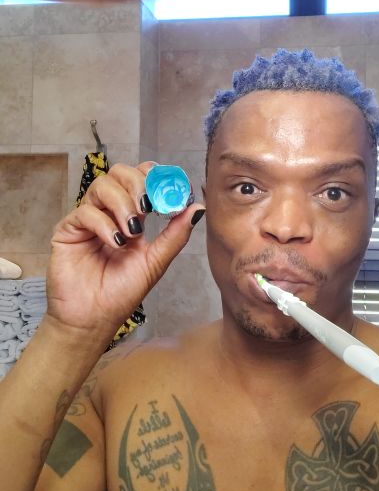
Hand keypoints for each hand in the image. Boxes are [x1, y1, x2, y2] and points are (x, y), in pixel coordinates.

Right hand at [46, 162, 204, 338]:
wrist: (94, 318)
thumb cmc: (121, 292)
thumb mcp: (156, 261)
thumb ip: (175, 233)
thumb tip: (198, 207)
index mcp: (131, 215)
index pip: (141, 178)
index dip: (156, 177)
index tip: (171, 189)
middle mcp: (109, 211)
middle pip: (120, 172)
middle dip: (138, 184)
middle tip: (148, 208)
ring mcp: (88, 218)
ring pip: (102, 185)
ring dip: (122, 204)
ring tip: (132, 231)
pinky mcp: (68, 229)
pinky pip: (85, 211)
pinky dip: (104, 224)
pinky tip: (114, 243)